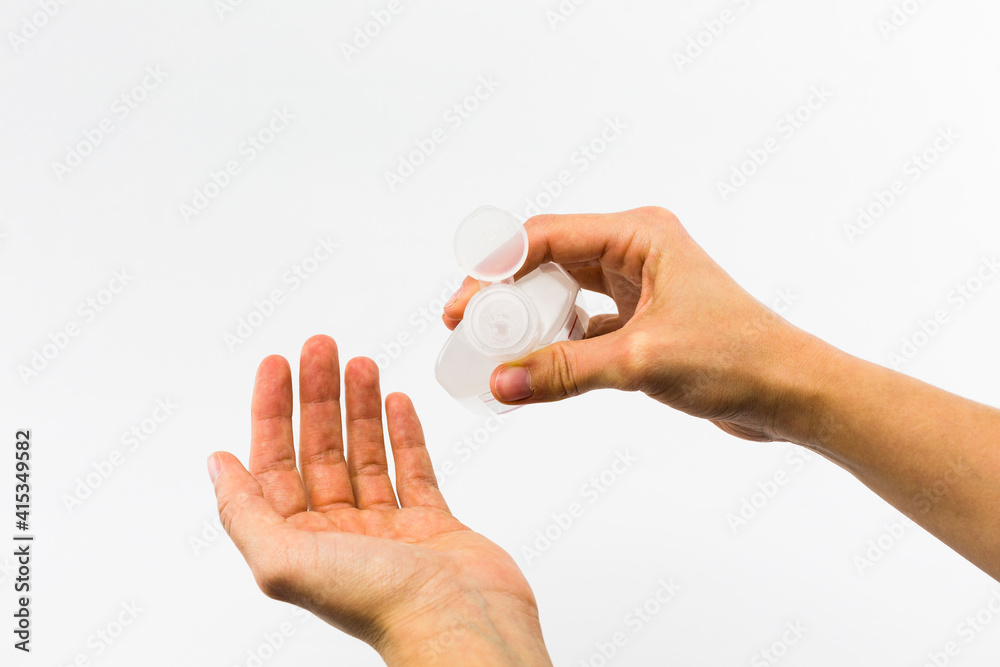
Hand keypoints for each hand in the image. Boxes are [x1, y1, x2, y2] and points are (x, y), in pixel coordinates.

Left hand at [208, 335, 551, 665]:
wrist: (461, 623)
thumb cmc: (378, 604)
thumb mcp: (284, 560)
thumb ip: (244, 512)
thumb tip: (217, 466)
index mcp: (299, 543)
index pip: (276, 462)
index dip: (273, 410)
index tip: (278, 365)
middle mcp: (339, 534)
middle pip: (321, 450)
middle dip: (319, 395)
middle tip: (322, 347)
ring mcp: (388, 529)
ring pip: (366, 454)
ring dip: (360, 406)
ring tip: (361, 363)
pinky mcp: (432, 525)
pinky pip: (413, 470)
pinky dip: (403, 434)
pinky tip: (396, 404)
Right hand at [443, 206, 822, 442]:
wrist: (790, 393)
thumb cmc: (738, 359)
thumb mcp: (640, 361)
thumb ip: (564, 372)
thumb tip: (500, 384)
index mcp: (640, 234)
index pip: (546, 236)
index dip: (496, 269)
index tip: (463, 305)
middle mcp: (636, 250)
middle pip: (547, 261)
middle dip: (504, 293)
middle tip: (464, 326)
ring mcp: (637, 286)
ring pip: (562, 293)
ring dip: (527, 318)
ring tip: (491, 347)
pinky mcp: (639, 321)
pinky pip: (580, 325)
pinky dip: (554, 343)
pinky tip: (532, 365)